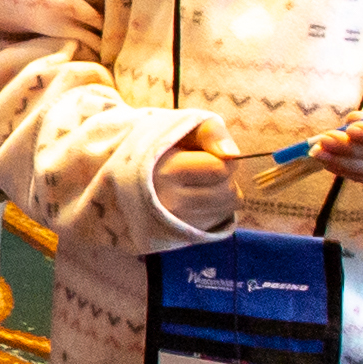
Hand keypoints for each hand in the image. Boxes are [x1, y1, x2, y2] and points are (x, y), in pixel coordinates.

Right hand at [152, 115, 241, 233]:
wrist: (130, 175)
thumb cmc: (166, 146)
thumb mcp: (186, 128)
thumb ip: (211, 132)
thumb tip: (232, 155)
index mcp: (165, 171)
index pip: (219, 169)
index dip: (222, 159)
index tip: (206, 155)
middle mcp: (169, 202)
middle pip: (228, 192)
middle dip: (225, 178)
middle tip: (202, 170)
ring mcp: (175, 223)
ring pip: (227, 208)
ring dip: (223, 193)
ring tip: (200, 183)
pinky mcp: (181, 235)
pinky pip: (219, 220)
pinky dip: (216, 208)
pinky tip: (198, 199)